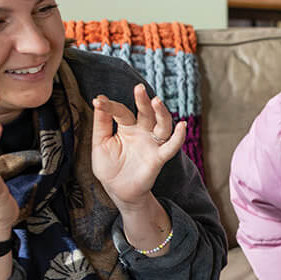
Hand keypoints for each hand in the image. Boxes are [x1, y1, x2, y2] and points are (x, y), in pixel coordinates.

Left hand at [91, 84, 186, 207]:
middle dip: (143, 100)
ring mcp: (152, 144)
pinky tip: (182, 126)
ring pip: (162, 124)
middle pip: (146, 112)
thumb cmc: (109, 167)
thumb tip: (98, 100)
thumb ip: (101, 124)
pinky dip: (178, 137)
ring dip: (161, 113)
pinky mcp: (158, 158)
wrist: (118, 191)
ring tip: (156, 101)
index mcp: (127, 127)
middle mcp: (142, 132)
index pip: (121, 111)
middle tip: (139, 88)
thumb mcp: (100, 144)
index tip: (98, 101)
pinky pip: (171, 147)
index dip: (110, 106)